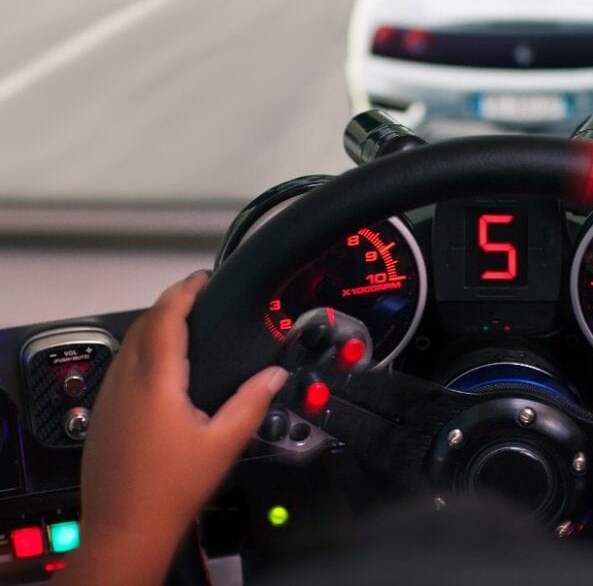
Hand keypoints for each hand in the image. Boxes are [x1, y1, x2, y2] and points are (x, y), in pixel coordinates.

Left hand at [54, 272, 287, 585]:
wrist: (125, 527)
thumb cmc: (173, 488)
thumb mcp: (224, 444)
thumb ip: (252, 403)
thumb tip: (277, 374)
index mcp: (157, 381)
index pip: (165, 319)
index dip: (183, 292)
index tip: (202, 279)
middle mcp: (126, 381)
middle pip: (143, 325)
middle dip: (169, 303)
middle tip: (197, 295)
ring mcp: (109, 397)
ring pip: (127, 344)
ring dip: (153, 325)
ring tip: (183, 322)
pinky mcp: (102, 414)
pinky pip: (120, 366)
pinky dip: (141, 349)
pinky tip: (160, 365)